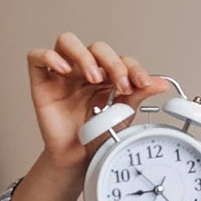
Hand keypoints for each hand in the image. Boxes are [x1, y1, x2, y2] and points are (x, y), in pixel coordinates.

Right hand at [26, 32, 172, 171]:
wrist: (78, 158)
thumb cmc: (98, 135)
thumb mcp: (123, 114)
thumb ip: (140, 94)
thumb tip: (163, 83)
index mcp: (107, 74)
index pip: (121, 59)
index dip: (133, 68)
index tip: (143, 84)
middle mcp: (84, 69)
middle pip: (97, 48)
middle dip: (113, 63)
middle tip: (120, 86)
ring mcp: (62, 73)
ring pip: (67, 42)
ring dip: (84, 56)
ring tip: (94, 78)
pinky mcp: (41, 81)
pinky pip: (37, 56)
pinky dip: (50, 57)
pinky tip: (64, 71)